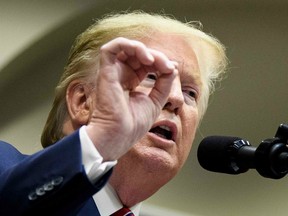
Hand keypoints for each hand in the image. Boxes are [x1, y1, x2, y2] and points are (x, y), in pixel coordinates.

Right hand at [85, 37, 176, 160]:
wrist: (120, 136)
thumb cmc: (134, 124)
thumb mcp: (157, 100)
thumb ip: (165, 82)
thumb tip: (172, 65)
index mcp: (131, 82)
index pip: (146, 63)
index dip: (160, 62)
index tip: (172, 70)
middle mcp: (121, 75)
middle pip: (139, 54)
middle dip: (156, 56)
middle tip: (167, 66)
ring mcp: (113, 72)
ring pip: (127, 47)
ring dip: (144, 49)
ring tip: (154, 61)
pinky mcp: (106, 71)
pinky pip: (112, 47)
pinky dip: (129, 45)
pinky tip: (145, 57)